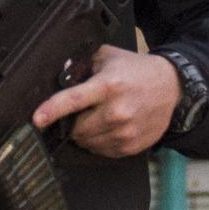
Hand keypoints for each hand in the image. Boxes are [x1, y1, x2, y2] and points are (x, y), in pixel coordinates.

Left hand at [32, 46, 180, 157]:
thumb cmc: (136, 71)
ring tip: (99, 118)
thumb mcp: (109, 58)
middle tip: (83, 112)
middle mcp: (117, 111)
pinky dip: (100, 142)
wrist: (172, 87)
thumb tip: (58, 72)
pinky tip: (110, 127)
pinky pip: (102, 151)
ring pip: (87, 143)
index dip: (52, 110)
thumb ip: (83, 62)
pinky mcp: (131, 146)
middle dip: (72, 123)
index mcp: (109, 86)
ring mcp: (125, 132)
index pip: (74, 100)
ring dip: (86, 134)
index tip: (36, 119)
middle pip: (77, 129)